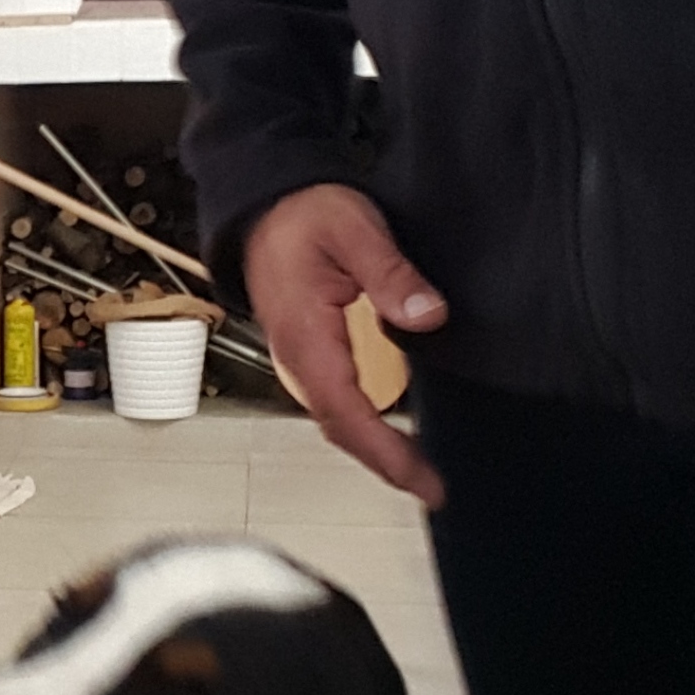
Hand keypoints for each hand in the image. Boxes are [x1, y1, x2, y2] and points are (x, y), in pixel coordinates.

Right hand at [245, 185, 447, 506]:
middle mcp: (298, 355)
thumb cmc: (301, 215)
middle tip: (431, 488)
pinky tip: (390, 427)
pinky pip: (335, 400)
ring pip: (337, 418)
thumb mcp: (354, 229)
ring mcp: (300, 356)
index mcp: (307, 334)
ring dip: (375, 448)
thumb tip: (428, 316)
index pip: (347, 411)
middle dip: (385, 463)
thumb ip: (391, 273)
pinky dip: (364, 424)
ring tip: (418, 468)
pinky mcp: (308, 350)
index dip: (385, 451)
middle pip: (341, 428)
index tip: (421, 479)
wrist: (262, 206)